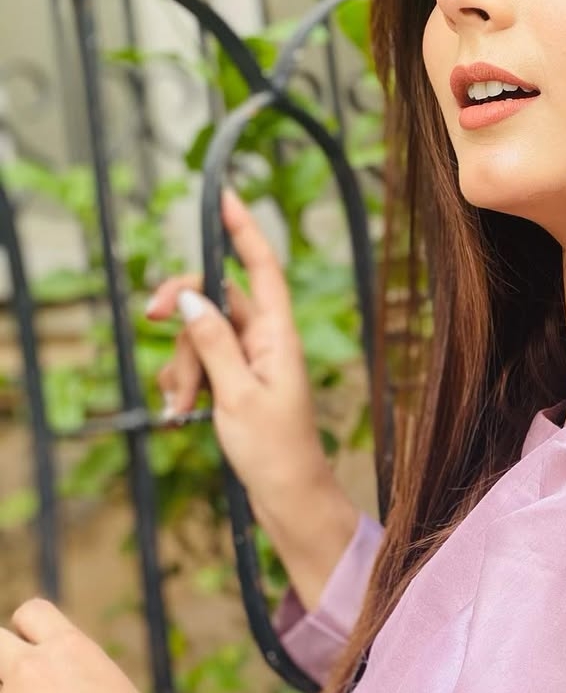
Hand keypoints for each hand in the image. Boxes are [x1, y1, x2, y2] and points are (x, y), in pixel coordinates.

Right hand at [146, 188, 330, 514]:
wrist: (287, 496)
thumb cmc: (274, 450)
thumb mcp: (236, 395)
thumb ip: (213, 343)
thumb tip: (192, 297)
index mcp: (280, 334)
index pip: (262, 267)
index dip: (244, 229)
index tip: (225, 195)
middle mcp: (267, 340)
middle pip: (214, 300)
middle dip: (182, 316)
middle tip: (152, 319)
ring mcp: (251, 361)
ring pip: (199, 336)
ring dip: (181, 366)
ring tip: (184, 406)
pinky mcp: (236, 382)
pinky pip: (198, 363)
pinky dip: (183, 382)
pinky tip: (180, 411)